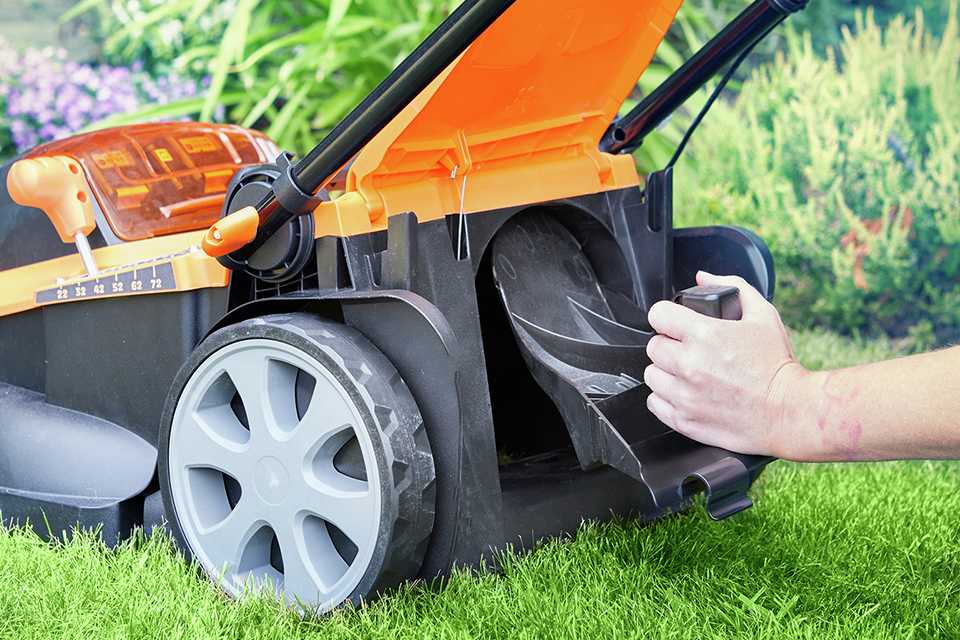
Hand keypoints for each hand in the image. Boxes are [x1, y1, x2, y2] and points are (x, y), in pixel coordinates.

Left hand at [644, 271, 808, 457]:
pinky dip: (666, 398)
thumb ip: (733, 286)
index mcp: (704, 334)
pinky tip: (686, 393)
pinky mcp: (684, 419)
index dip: (666, 316)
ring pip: (652, 375)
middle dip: (669, 345)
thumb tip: (704, 278)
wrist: (789, 412)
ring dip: (666, 372)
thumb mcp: (763, 316)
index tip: (674, 323)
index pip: (658, 314)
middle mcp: (689, 364)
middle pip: (653, 346)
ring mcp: (685, 394)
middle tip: (687, 351)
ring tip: (687, 374)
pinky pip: (654, 403)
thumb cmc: (777, 366)